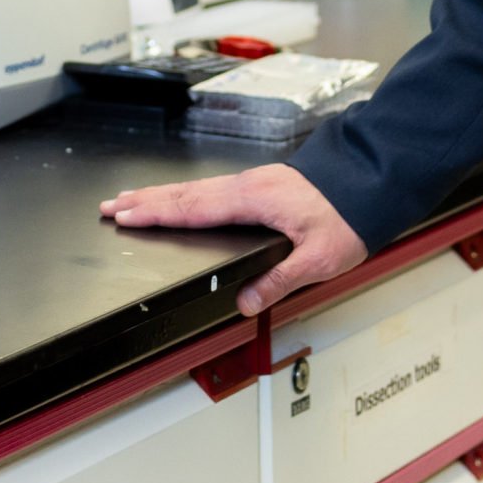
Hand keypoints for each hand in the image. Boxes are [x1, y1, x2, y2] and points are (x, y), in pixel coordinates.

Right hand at [102, 165, 368, 315]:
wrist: (373, 181)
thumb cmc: (349, 215)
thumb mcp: (320, 257)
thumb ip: (279, 279)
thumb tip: (245, 301)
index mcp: (254, 200)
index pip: (193, 209)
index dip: (155, 214)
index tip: (124, 216)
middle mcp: (248, 187)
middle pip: (184, 194)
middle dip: (144, 201)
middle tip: (110, 206)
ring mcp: (254, 182)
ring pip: (195, 188)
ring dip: (160, 195)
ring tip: (131, 200)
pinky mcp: (263, 184)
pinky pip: (211, 187)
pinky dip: (186, 192)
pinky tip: (181, 198)